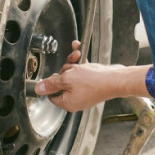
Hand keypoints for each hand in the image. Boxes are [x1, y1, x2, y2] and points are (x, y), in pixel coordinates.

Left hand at [34, 42, 152, 111]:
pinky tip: (80, 51)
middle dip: (66, 70)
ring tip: (79, 59)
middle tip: (71, 67)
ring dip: (74, 65)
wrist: (116, 78)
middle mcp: (76, 100)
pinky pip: (82, 73)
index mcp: (68, 103)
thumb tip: (38, 89)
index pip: (52, 94)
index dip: (52, 82)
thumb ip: (51, 84)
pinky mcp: (92, 85)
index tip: (56, 74)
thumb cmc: (94, 81)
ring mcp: (84, 92)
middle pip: (62, 83)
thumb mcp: (66, 79)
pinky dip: (81, 64)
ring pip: (72, 75)